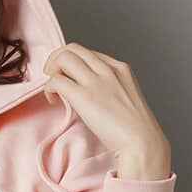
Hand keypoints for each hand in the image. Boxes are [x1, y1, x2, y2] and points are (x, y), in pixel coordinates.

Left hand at [40, 44, 171, 177]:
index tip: (68, 77)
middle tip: (52, 77)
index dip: (73, 63)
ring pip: (63, 58)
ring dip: (51, 70)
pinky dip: (49, 88)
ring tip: (52, 89)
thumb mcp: (126, 99)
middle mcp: (107, 69)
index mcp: (120, 68)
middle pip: (73, 49)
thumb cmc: (136, 130)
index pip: (89, 53)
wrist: (142, 142)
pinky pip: (56, 81)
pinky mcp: (84, 96)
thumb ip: (111, 90)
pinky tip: (54, 101)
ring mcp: (96, 81)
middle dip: (56, 60)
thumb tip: (91, 96)